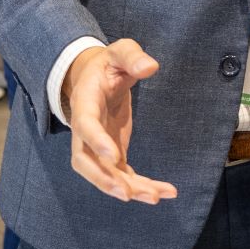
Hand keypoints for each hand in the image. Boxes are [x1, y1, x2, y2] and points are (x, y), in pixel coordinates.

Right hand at [62, 39, 177, 203]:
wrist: (96, 77)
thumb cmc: (109, 63)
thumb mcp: (120, 51)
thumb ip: (132, 56)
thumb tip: (150, 66)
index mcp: (85, 103)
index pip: (86, 126)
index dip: (97, 141)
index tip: (113, 156)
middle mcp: (85, 131)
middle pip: (85, 162)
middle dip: (104, 180)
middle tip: (127, 194)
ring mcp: (97, 146)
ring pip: (105, 174)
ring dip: (129, 189)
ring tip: (156, 197)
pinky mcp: (112, 153)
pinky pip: (123, 175)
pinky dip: (141, 186)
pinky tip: (164, 192)